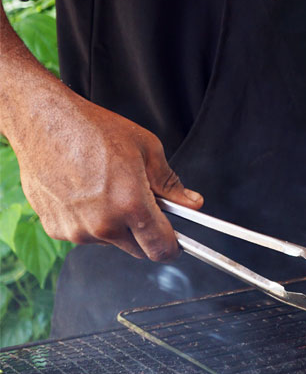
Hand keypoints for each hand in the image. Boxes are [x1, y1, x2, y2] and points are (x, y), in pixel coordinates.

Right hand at [16, 90, 202, 260]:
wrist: (45, 124)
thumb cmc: (95, 131)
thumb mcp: (147, 149)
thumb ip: (170, 183)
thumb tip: (192, 203)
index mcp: (130, 204)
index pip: (161, 248)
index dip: (173, 247)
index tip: (176, 242)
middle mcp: (103, 225)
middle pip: (137, 249)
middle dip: (146, 233)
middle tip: (143, 202)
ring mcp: (76, 231)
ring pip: (110, 241)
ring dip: (116, 225)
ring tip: (108, 188)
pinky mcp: (56, 230)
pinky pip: (84, 234)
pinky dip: (91, 221)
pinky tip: (85, 192)